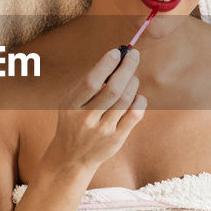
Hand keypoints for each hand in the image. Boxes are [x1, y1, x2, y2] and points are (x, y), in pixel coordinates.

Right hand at [42, 47, 146, 173]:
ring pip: (125, 100)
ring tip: (132, 76)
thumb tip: (116, 59)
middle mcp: (85, 119)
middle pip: (112, 90)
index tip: (116, 52)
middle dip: (126, 68)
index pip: (90, 83)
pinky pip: (134, 115)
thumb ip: (89, 85)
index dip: (105, 65)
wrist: (71, 158)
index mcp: (70, 106)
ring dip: (133, 82)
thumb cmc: (74, 122)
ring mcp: (102, 131)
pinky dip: (139, 100)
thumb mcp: (71, 104)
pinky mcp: (116, 139)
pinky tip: (137, 96)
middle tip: (134, 55)